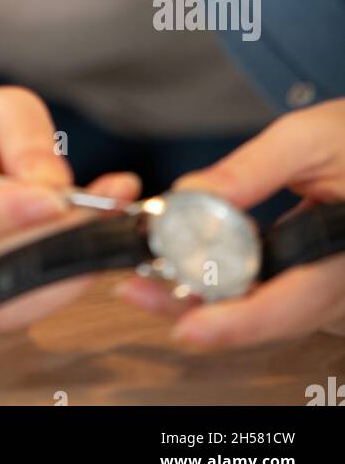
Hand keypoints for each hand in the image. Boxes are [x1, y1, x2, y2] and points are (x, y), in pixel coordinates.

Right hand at [0, 85, 140, 328]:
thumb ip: (19, 134)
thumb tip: (52, 183)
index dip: (0, 216)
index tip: (51, 197)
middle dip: (59, 232)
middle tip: (110, 196)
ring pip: (27, 290)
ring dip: (79, 251)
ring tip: (114, 202)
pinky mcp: (0, 306)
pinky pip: (43, 298)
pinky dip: (79, 265)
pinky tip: (100, 225)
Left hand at [114, 98, 344, 348]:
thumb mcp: (306, 138)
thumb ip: (250, 170)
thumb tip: (188, 197)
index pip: (292, 303)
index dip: (237, 321)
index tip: (189, 325)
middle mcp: (342, 285)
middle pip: (268, 317)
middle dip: (199, 310)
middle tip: (138, 291)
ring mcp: (331, 289)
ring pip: (265, 312)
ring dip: (205, 300)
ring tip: (146, 281)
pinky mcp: (316, 281)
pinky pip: (270, 296)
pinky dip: (227, 287)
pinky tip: (185, 270)